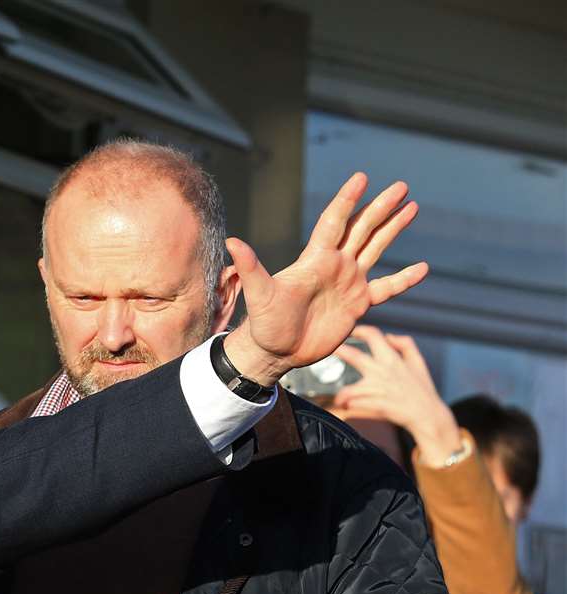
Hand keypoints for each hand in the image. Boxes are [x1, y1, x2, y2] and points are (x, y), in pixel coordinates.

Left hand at [222, 174, 426, 385]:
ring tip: (412, 206)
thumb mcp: (260, 294)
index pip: (334, 222)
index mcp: (315, 259)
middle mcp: (335, 265)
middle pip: (362, 229)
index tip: (362, 177)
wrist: (276, 352)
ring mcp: (349, 283)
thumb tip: (233, 242)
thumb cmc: (265, 323)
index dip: (348, 200)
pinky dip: (404, 279)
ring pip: (376, 248)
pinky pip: (387, 288)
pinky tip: (423, 268)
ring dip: (393, 229)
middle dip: (381, 207)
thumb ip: (251, 268)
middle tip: (402, 186)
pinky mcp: (358, 304)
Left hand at [330, 328, 462, 462]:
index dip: (360, 330)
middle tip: (327, 352)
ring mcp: (380, 389)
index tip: (349, 331)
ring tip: (339, 400)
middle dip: (339, 352)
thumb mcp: (419, 362)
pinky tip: (347, 409)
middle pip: (355, 357)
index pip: (374, 336)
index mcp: (392, 359)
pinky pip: (355, 405)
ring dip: (342, 395)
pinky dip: (349, 407)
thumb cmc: (422, 389)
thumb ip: (406, 345)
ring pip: (349, 390)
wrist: (428, 415)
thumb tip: (389, 335)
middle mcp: (383, 372)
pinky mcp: (378, 405)